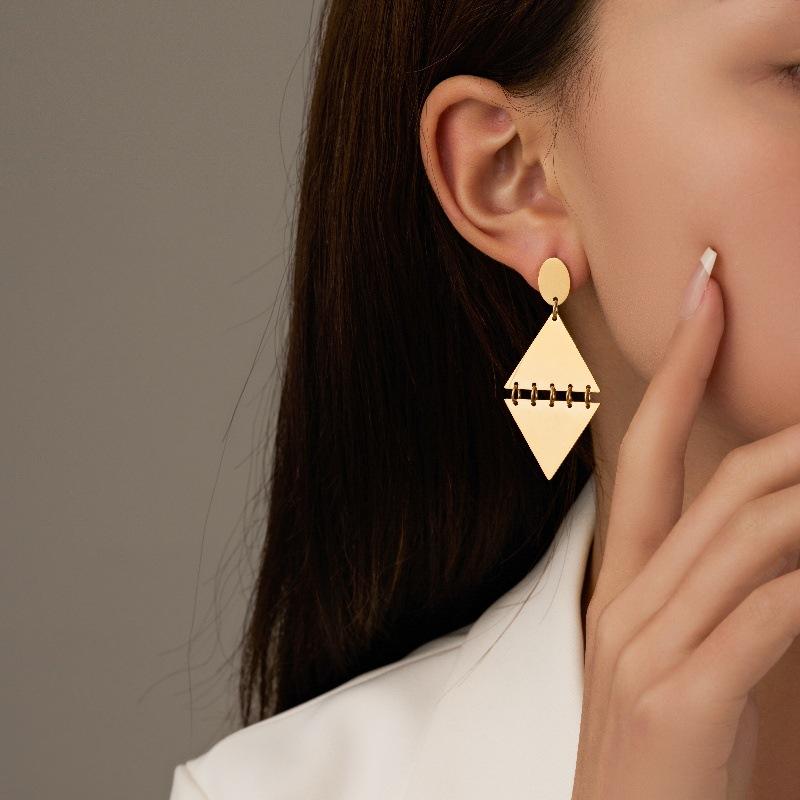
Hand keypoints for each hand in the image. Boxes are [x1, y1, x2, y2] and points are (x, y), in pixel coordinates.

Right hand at [571, 267, 799, 798]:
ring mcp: (647, 645)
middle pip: (720, 481)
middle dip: (793, 427)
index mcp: (624, 583)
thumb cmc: (665, 760)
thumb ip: (713, 591)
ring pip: (753, 533)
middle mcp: (629, 598)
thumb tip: (772, 525)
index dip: (680, 366)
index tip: (706, 294)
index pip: (644, 448)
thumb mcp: (679, 661)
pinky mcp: (681, 696)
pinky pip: (767, 611)